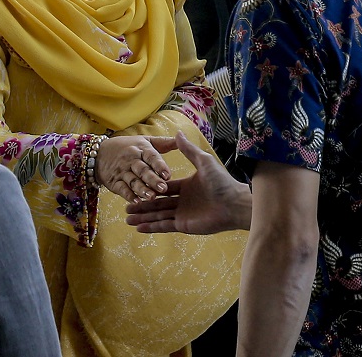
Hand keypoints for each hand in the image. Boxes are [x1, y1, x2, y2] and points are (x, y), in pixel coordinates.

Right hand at [96, 135, 175, 202]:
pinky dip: (129, 196)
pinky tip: (137, 202)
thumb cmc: (128, 147)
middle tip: (163, 188)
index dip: (159, 166)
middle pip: (143, 170)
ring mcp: (122, 171)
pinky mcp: (114, 182)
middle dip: (152, 179)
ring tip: (151, 197)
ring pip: (133, 181)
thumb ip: (164, 142)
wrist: (99, 153)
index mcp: (141, 149)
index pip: (151, 157)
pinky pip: (122, 189)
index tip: (168, 175)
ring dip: (142, 189)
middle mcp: (131, 160)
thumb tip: (181, 137)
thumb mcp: (144, 141)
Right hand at [125, 132, 251, 233]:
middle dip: (142, 204)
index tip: (134, 185)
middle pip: (157, 203)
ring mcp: (182, 214)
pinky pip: (165, 226)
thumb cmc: (222, 182)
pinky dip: (152, 227)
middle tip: (126, 206)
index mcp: (185, 186)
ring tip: (127, 219)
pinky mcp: (184, 225)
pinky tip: (139, 228)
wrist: (235, 203)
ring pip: (158, 215)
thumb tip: (178, 133)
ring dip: (143, 217)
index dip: (149, 186)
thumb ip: (189, 150)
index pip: (163, 187)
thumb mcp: (203, 161)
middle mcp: (182, 200)